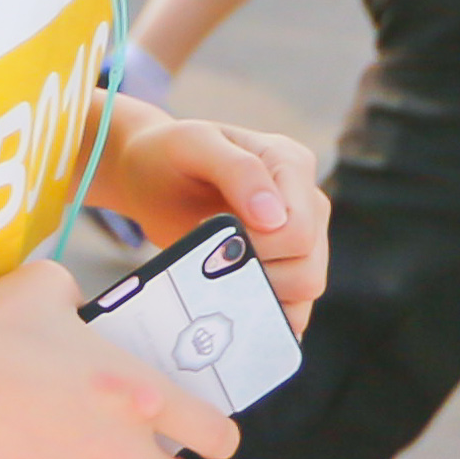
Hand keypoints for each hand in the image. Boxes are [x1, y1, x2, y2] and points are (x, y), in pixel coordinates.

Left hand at [106, 108, 325, 327]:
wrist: (151, 176)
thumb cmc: (171, 154)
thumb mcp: (194, 144)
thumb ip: (238, 170)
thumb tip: (273, 218)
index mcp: (292, 165)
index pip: (300, 229)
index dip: (257, 246)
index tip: (207, 230)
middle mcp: (307, 203)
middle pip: (308, 267)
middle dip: (253, 270)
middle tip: (210, 254)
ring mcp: (301, 239)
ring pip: (305, 290)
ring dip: (256, 292)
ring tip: (216, 271)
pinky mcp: (286, 268)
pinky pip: (293, 309)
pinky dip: (263, 314)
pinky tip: (230, 302)